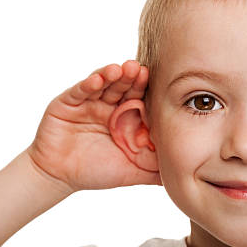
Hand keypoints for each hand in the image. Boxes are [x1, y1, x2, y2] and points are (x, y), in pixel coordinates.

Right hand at [26, 60, 160, 193]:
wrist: (60, 177)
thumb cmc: (97, 172)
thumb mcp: (132, 171)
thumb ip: (157, 171)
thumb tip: (187, 174)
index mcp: (126, 117)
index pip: (140, 98)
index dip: (147, 89)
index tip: (157, 80)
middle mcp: (109, 105)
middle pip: (123, 86)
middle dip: (132, 77)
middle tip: (140, 69)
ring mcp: (89, 102)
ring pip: (103, 83)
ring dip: (112, 75)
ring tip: (121, 69)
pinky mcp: (67, 102)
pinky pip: (79, 90)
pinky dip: (88, 84)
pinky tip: (97, 80)